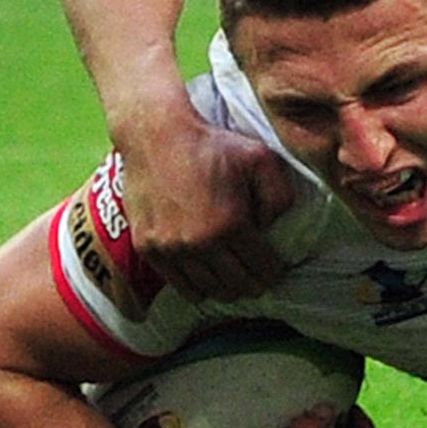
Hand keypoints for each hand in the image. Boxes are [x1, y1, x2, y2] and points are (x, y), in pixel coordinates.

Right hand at [119, 113, 295, 302]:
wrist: (157, 137)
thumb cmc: (213, 146)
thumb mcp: (261, 160)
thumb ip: (279, 196)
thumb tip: (273, 228)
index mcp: (231, 225)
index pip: (261, 266)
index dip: (274, 272)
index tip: (278, 272)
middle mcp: (199, 244)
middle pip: (235, 284)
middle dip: (253, 286)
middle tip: (260, 283)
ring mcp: (170, 249)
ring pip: (206, 288)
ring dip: (225, 290)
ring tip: (236, 285)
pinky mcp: (147, 248)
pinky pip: (177, 283)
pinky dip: (195, 288)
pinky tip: (206, 285)